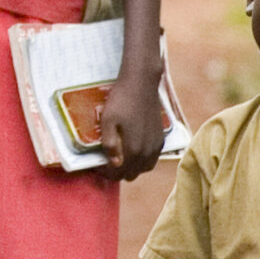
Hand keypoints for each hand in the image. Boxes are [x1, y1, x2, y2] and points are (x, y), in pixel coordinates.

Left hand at [98, 65, 164, 181]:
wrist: (141, 83)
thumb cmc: (121, 100)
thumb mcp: (108, 121)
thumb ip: (110, 144)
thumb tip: (113, 164)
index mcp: (133, 150)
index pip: (118, 174)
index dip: (106, 173)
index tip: (98, 165)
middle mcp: (147, 152)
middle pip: (132, 175)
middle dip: (118, 172)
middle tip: (107, 160)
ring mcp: (156, 146)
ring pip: (144, 169)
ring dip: (132, 167)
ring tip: (120, 156)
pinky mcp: (161, 139)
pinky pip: (152, 159)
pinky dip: (142, 160)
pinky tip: (134, 149)